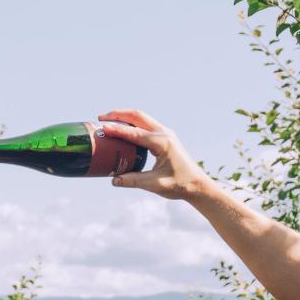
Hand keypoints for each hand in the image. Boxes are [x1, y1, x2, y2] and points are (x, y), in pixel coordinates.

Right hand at [96, 110, 211, 200]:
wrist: (198, 185)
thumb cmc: (180, 185)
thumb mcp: (155, 184)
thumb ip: (133, 181)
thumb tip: (113, 180)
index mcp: (162, 143)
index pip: (135, 133)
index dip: (117, 130)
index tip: (103, 128)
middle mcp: (164, 134)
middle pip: (138, 116)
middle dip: (118, 115)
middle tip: (101, 119)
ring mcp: (166, 134)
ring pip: (142, 118)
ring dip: (125, 117)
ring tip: (108, 121)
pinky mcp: (165, 137)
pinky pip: (146, 125)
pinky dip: (132, 124)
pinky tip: (123, 130)